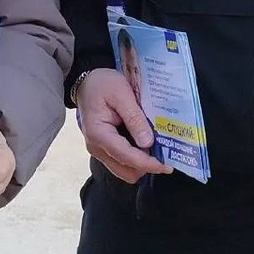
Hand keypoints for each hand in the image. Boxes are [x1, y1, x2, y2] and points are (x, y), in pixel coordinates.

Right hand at [76, 69, 171, 183]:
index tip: (167, 166)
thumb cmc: (102, 84)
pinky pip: (121, 162)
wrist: (86, 82)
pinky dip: (135, 158)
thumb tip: (148, 143)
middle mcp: (96, 147)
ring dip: (141, 163)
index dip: (148, 164)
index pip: (126, 157)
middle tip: (164, 155)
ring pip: (125, 170)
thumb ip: (134, 118)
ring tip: (156, 149)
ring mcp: (98, 150)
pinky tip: (145, 144)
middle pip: (126, 171)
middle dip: (146, 166)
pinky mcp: (103, 149)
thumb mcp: (121, 93)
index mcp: (99, 133)